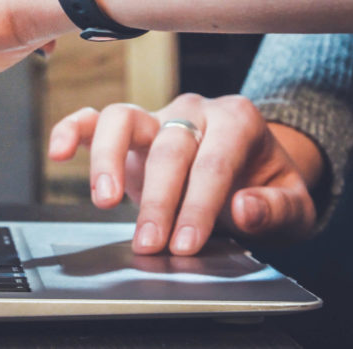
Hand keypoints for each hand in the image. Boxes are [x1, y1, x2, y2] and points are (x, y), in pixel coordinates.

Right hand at [48, 93, 322, 254]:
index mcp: (238, 120)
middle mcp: (193, 110)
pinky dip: (72, 130)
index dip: (199, 204)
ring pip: (123, 118)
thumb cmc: (267, 187)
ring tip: (104, 200)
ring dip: (108, 159)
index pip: (214, 161)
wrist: (253, 171)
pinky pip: (94, 118)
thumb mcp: (294, 205)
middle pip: (169, 147)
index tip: (188, 242)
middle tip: (151, 242)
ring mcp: (157, 116)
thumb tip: (244, 207)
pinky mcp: (129, 129)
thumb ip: (275, 208)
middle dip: (159, 199)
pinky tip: (59, 153)